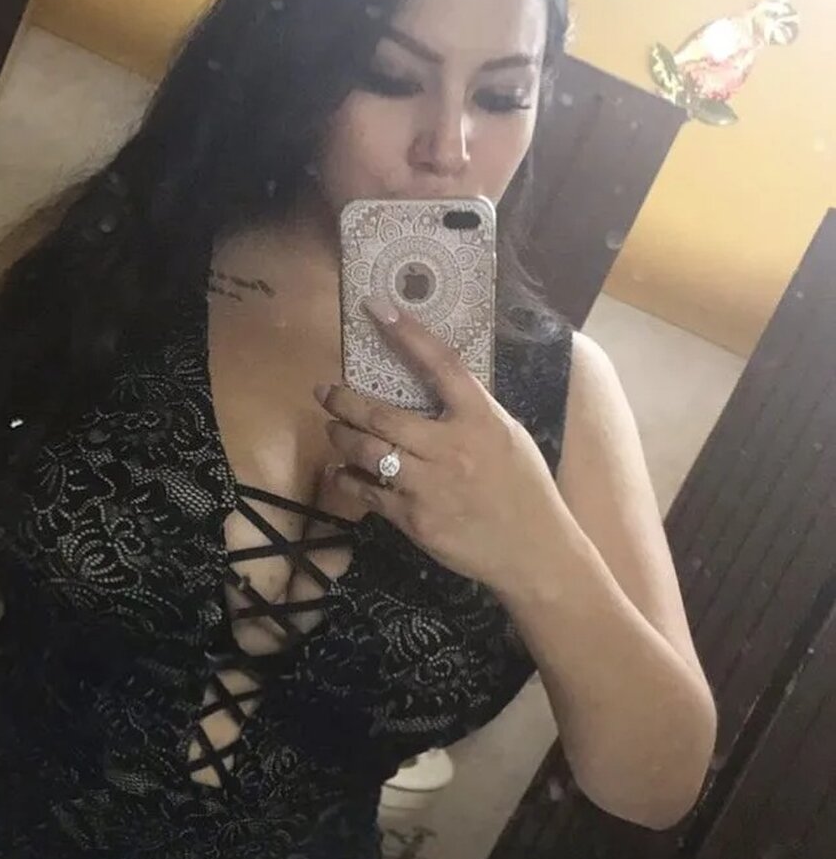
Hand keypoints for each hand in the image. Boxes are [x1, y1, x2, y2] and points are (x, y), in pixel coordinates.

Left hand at [314, 297, 572, 591]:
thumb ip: (470, 411)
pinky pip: (367, 492)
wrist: (534, 551)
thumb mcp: (506, 436)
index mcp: (480, 419)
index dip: (407, 333)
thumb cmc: (522, 487)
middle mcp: (451, 447)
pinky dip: (348, 478)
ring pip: (367, 452)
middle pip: (382, 415)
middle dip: (344, 401)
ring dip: (341, 437)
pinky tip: (341, 470)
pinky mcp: (414, 519)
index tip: (377, 306)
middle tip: (324, 392)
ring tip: (332, 429)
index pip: (440, 364)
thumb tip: (432, 384)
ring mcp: (429, 485)